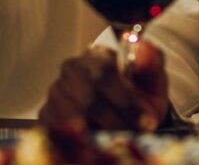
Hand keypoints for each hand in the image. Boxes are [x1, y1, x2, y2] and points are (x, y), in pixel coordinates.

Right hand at [39, 41, 171, 133]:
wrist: (126, 116)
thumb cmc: (138, 96)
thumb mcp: (151, 82)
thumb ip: (150, 65)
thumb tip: (144, 46)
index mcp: (96, 55)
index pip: (105, 74)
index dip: (127, 101)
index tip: (148, 121)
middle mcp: (71, 70)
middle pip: (88, 98)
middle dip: (116, 122)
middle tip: (135, 138)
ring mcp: (57, 93)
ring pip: (72, 117)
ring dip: (99, 135)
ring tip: (117, 146)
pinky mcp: (47, 114)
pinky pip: (56, 131)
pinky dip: (76, 144)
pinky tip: (93, 151)